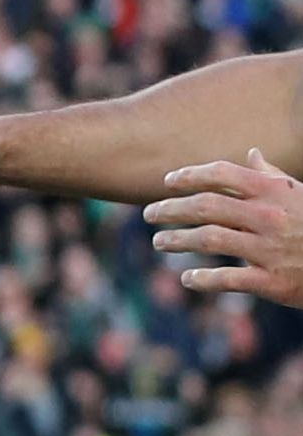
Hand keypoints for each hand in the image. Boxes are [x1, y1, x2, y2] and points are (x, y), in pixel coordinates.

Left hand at [147, 150, 302, 305]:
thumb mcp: (300, 194)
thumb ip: (271, 176)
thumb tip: (250, 153)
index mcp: (276, 193)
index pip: (224, 175)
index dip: (191, 175)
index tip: (167, 181)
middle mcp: (270, 217)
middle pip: (207, 207)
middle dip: (171, 209)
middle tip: (148, 214)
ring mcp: (270, 249)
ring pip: (209, 240)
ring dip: (177, 240)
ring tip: (159, 242)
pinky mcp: (273, 282)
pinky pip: (228, 279)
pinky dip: (203, 280)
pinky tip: (186, 279)